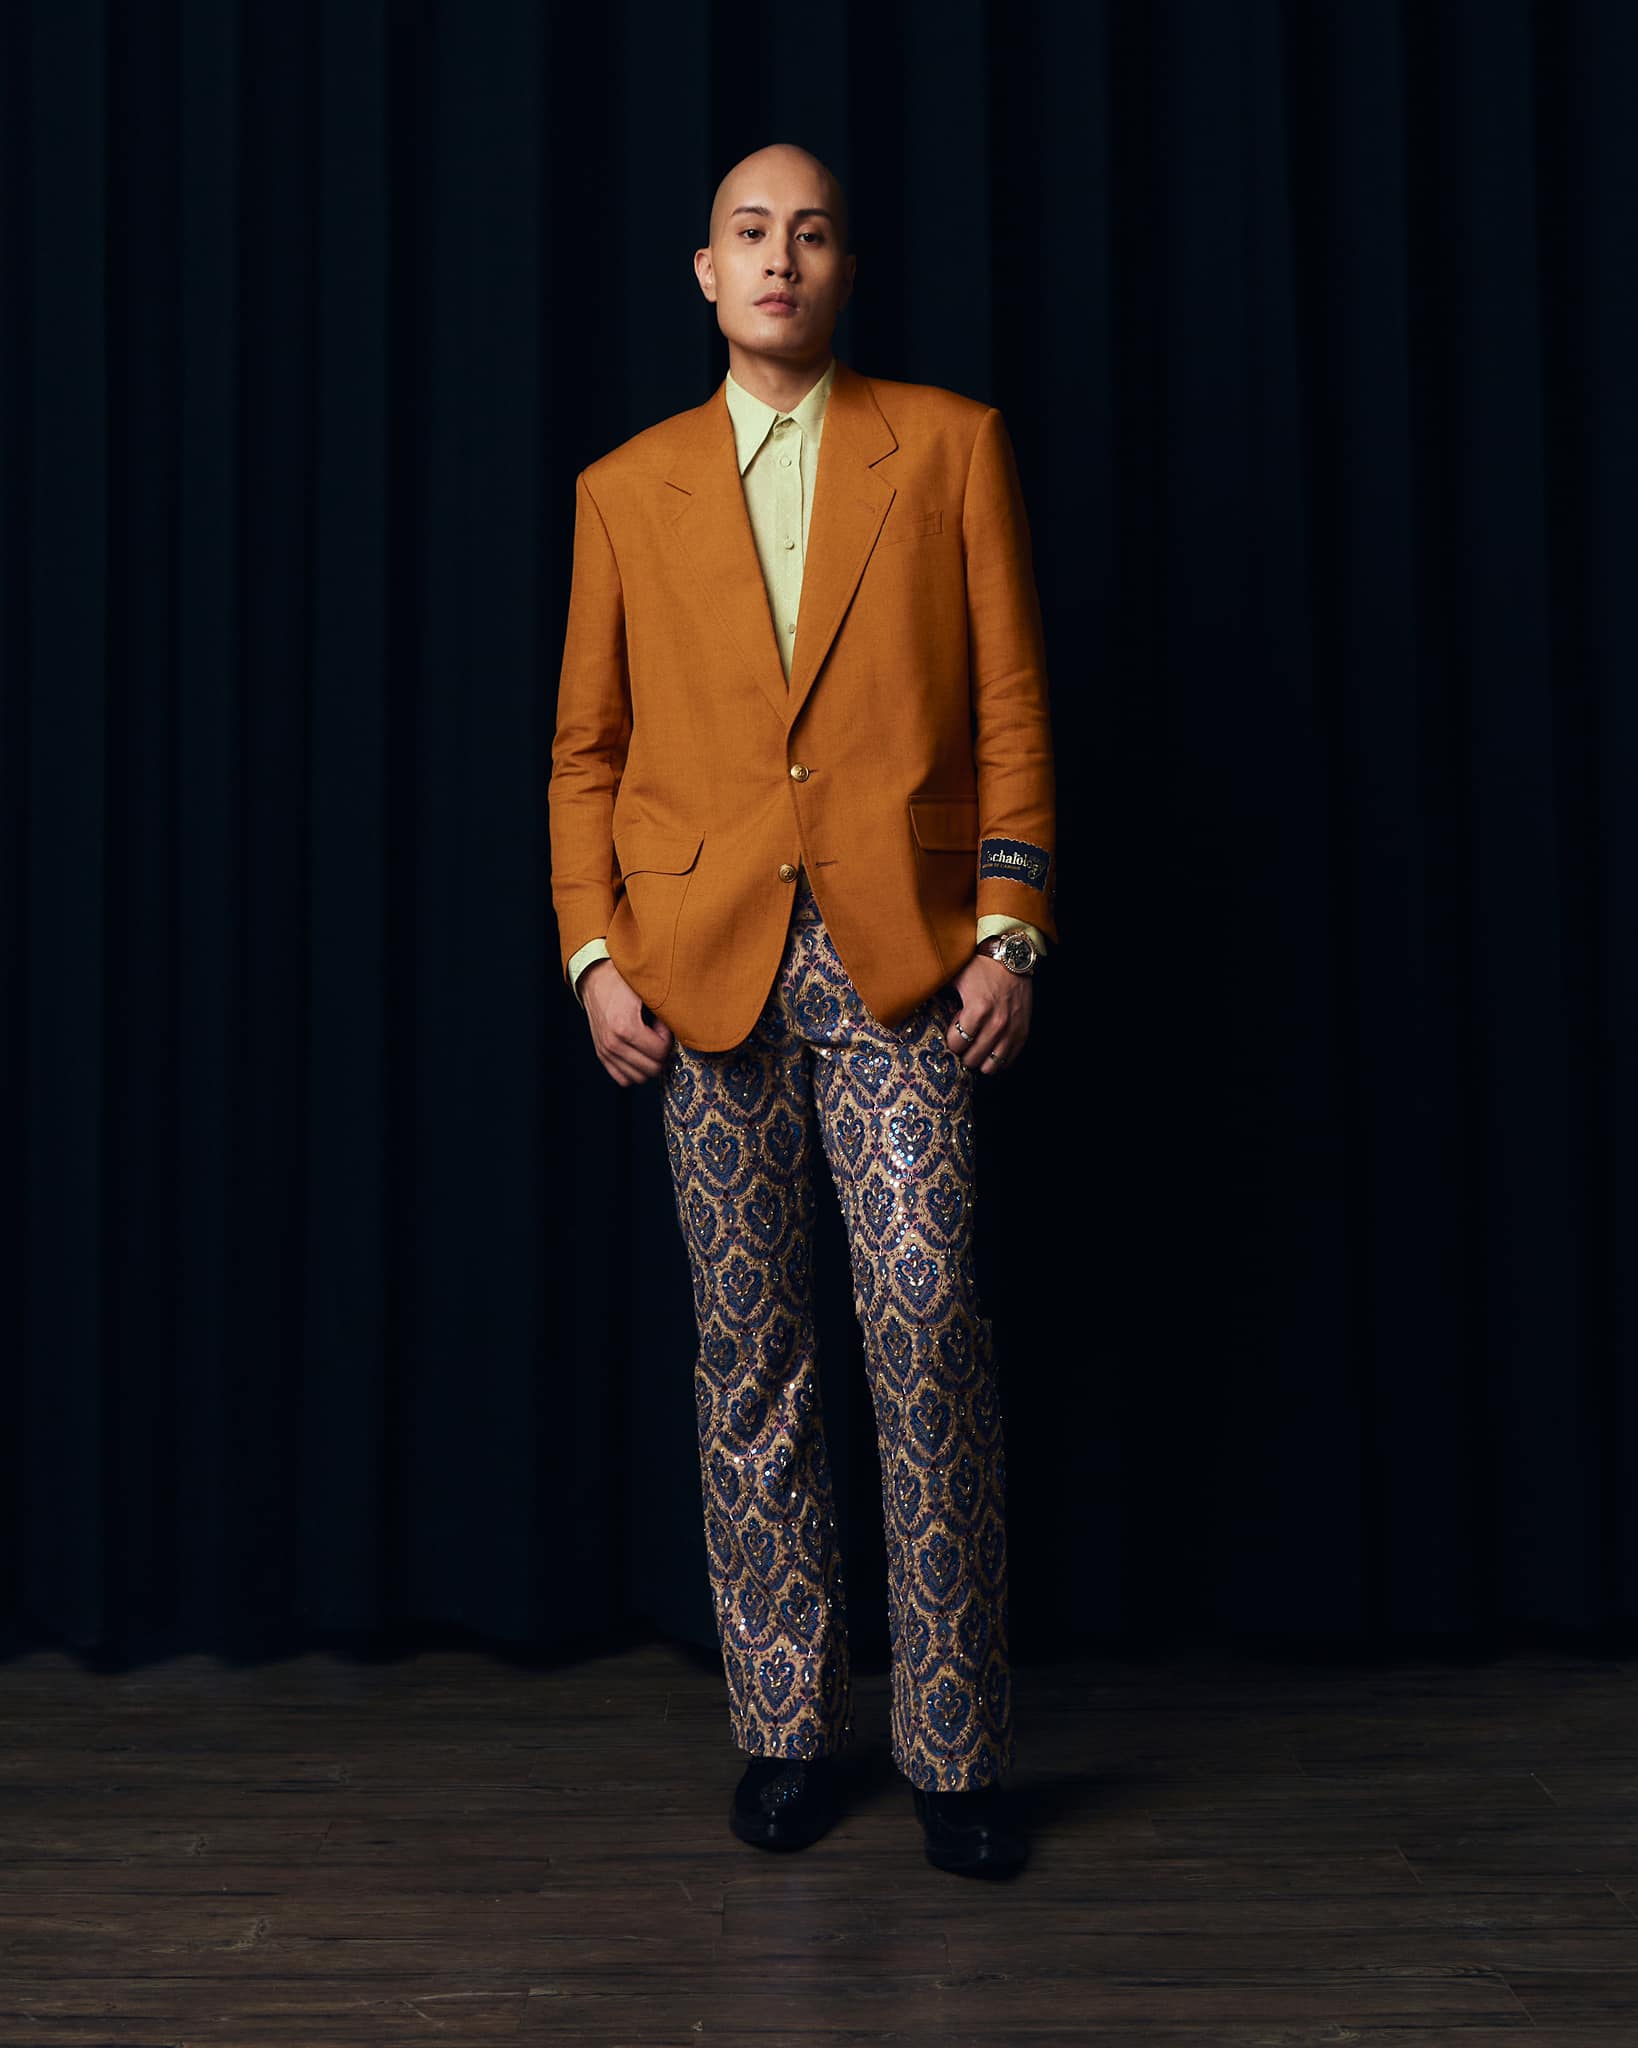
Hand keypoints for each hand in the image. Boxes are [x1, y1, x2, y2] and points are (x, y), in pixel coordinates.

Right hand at [580, 959, 673, 1084]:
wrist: (594, 978)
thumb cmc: (622, 982)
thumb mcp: (646, 991)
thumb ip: (664, 1011)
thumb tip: (680, 1028)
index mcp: (625, 1027)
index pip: (660, 1052)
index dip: (667, 1038)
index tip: (662, 1024)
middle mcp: (613, 1043)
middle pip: (652, 1068)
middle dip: (660, 1052)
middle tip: (657, 1034)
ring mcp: (605, 1051)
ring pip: (639, 1077)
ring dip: (648, 1062)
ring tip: (647, 1042)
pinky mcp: (601, 1055)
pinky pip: (623, 1078)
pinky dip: (635, 1070)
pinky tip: (638, 1052)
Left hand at [944, 952, 1032, 1073]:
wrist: (1012, 957)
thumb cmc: (981, 965)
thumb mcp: (955, 976)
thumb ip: (937, 992)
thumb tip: (914, 1001)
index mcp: (978, 1010)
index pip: (957, 1044)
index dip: (950, 1041)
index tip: (950, 1034)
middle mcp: (997, 1023)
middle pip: (973, 1058)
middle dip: (963, 1054)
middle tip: (961, 1045)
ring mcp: (1012, 1029)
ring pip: (992, 1065)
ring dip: (980, 1061)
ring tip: (975, 1052)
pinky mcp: (1023, 1030)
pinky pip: (1010, 1059)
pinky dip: (998, 1060)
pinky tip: (990, 1052)